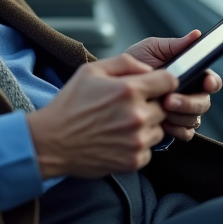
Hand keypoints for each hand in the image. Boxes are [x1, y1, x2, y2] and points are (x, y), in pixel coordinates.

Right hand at [25, 54, 177, 178]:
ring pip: (160, 129)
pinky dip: (138, 145)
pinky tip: (118, 139)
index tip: (152, 87)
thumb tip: (149, 69)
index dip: (162, 82)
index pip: (170, 82)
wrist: (52, 142)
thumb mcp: (91, 71)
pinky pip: (150, 149)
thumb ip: (125, 63)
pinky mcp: (134, 161)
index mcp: (129, 90)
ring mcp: (137, 141)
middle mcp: (137, 116)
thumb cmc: (69, 105)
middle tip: (128, 107)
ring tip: (121, 124)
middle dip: (151, 104)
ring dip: (147, 126)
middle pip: (166, 106)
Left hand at [126, 30, 222, 141]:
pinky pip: (185, 133)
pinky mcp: (173, 127)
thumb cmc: (133, 64)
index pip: (211, 81)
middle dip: (189, 102)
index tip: (206, 83)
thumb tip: (195, 35)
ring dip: (180, 115)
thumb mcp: (151, 49)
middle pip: (204, 103)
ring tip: (161, 108)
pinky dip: (176, 129)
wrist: (113, 86)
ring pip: (195, 119)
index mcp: (189, 75)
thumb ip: (174, 45)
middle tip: (169, 100)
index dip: (211, 83)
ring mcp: (182, 112)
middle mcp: (189, 94)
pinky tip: (163, 122)